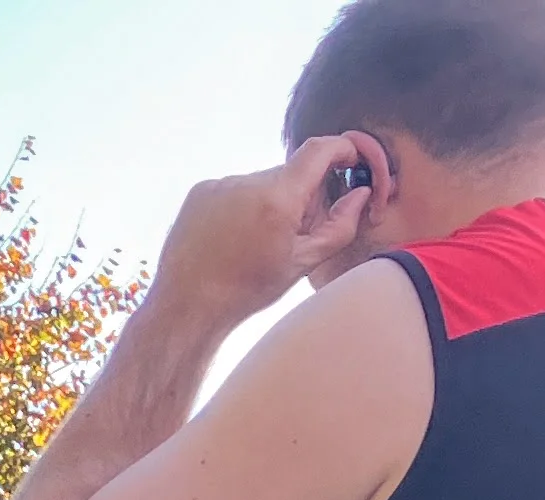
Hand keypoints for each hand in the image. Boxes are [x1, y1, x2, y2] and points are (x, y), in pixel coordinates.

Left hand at [147, 138, 379, 334]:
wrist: (186, 305)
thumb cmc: (245, 291)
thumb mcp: (302, 263)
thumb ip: (339, 226)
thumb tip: (359, 194)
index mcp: (277, 198)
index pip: (319, 150)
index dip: (341, 149)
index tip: (348, 160)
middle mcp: (247, 182)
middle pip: (290, 173)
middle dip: (299, 195)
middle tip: (290, 233)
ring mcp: (220, 184)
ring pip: (262, 183)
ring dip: (268, 202)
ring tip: (253, 242)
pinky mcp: (200, 191)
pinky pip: (234, 189)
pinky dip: (241, 206)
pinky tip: (231, 238)